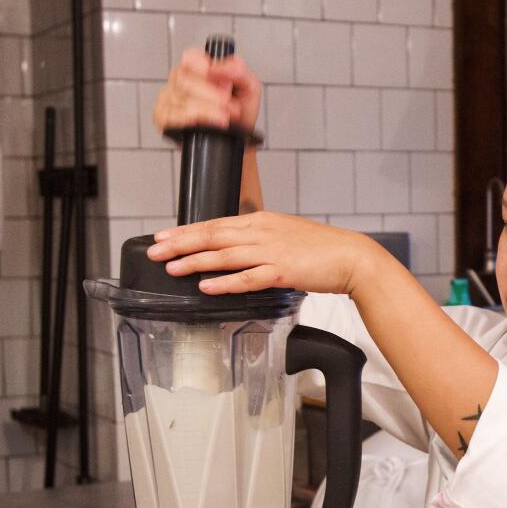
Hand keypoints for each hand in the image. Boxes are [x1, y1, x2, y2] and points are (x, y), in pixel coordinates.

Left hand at [147, 211, 380, 296]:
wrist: (352, 257)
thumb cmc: (322, 249)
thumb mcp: (286, 235)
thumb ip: (261, 239)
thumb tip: (237, 249)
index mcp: (262, 221)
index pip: (215, 223)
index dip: (186, 230)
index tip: (163, 236)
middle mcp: (262, 232)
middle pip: (212, 236)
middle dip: (180, 243)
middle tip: (154, 251)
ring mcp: (271, 251)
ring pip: (224, 255)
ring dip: (194, 261)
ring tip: (171, 268)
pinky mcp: (282, 271)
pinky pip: (247, 277)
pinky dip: (224, 282)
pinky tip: (206, 286)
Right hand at [152, 47, 261, 133]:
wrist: (238, 141)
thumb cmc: (239, 115)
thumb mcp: (249, 88)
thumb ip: (239, 71)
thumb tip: (222, 66)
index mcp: (198, 69)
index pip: (191, 56)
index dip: (203, 67)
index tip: (221, 82)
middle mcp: (180, 81)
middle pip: (184, 78)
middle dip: (211, 94)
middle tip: (230, 106)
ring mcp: (169, 99)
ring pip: (181, 99)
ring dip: (207, 110)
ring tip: (224, 119)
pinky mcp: (163, 118)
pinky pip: (171, 116)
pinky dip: (190, 120)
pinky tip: (203, 124)